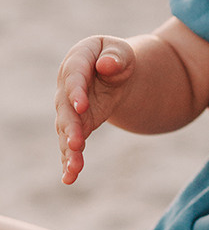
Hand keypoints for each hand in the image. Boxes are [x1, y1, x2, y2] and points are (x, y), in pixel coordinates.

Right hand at [55, 36, 135, 183]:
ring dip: (69, 151)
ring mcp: (68, 108)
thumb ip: (115, 56)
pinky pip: (70, 144)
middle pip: (66, 109)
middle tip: (77, 144)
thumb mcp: (122, 52)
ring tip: (74, 169)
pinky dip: (70, 160)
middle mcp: (66, 87)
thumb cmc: (117, 58)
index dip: (76, 91)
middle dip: (71, 128)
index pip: (74, 76)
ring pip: (66, 131)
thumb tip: (106, 65)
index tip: (82, 106)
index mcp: (77, 61)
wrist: (114, 72)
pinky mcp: (76, 126)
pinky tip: (69, 178)